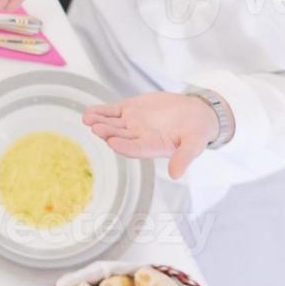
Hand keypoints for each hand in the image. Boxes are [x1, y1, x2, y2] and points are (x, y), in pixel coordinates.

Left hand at [84, 92, 220, 178]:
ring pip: (112, 124)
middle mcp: (138, 137)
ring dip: (100, 121)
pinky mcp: (129, 110)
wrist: (195, 113)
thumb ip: (184, 157)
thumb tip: (176, 175)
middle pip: (120, 136)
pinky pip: (111, 111)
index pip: (135, 149)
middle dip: (108, 132)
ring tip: (88, 119)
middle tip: (97, 128)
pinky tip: (89, 112)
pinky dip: (101, 111)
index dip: (124, 146)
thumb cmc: (196, 131)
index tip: (113, 142)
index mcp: (152, 147)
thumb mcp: (195, 144)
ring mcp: (131, 124)